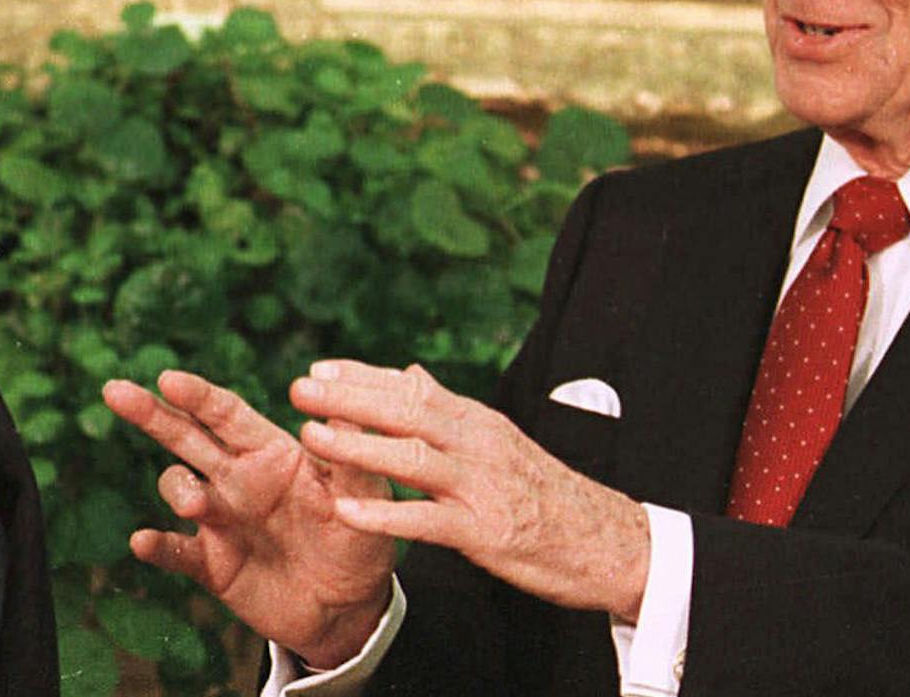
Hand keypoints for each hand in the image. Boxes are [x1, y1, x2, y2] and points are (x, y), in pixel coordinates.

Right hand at [102, 370, 396, 667]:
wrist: (349, 608)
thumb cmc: (360, 541)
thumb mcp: (366, 498)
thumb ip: (351, 459)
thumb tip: (340, 412)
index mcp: (272, 453)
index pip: (228, 414)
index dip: (198, 396)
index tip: (168, 378)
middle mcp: (239, 479)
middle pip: (186, 437)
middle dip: (151, 413)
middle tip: (116, 390)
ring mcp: (221, 519)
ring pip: (178, 486)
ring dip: (176, 487)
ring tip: (193, 502)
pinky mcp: (213, 564)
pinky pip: (176, 551)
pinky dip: (157, 546)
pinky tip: (143, 542)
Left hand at [292, 360, 651, 620]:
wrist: (609, 542)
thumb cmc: (547, 494)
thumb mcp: (499, 442)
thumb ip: (450, 410)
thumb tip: (409, 371)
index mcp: (479, 422)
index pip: (414, 388)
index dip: (364, 377)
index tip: (319, 367)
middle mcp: (480, 444)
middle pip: (408, 411)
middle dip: (350, 398)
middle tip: (301, 387)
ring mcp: (483, 487)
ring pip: (414, 457)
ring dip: (359, 445)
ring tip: (311, 435)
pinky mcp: (487, 532)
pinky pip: (428, 522)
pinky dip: (386, 514)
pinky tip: (347, 510)